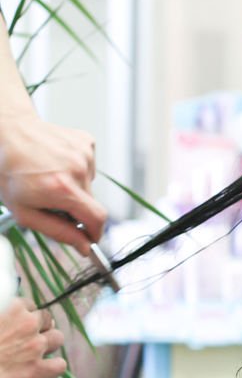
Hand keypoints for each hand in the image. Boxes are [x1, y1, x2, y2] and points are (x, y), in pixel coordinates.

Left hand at [0, 111, 106, 255]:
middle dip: (76, 208)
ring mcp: (84, 154)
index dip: (96, 232)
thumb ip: (58, 231)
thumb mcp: (24, 211)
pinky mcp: (87, 143)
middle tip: (52, 201)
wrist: (7, 132)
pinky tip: (57, 163)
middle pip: (91, 202)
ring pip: (89, 185)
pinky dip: (76, 170)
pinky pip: (89, 167)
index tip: (90, 237)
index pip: (97, 218)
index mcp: (62, 189)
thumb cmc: (9, 172)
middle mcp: (78, 170)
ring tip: (51, 177)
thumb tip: (84, 245)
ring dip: (75, 187)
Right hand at [0, 298, 65, 377]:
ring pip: (57, 338)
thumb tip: (3, 310)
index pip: (29, 305)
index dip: (24, 316)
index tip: (16, 325)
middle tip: (26, 340)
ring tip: (34, 354)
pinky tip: (42, 371)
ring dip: (49, 345)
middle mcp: (27, 323)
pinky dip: (52, 368)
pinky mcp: (37, 370)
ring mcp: (35, 346)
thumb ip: (1, 308)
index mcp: (11, 308)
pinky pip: (59, 365)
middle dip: (39, 328)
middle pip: (47, 319)